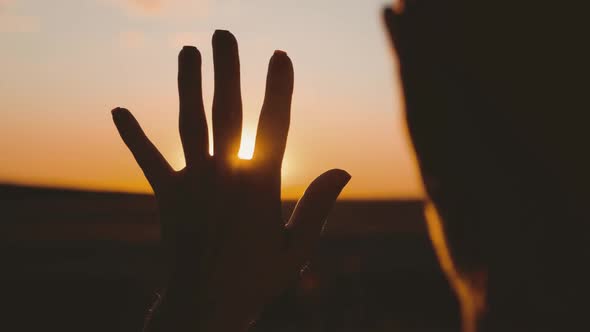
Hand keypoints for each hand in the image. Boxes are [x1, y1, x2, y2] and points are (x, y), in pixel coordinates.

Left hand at [112, 30, 349, 331]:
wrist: (204, 307)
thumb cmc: (256, 280)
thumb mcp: (298, 249)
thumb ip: (318, 205)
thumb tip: (343, 169)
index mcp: (260, 185)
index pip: (274, 125)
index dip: (278, 88)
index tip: (279, 55)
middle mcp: (225, 175)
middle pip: (227, 111)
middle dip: (227, 69)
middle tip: (225, 34)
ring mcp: (193, 183)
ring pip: (190, 123)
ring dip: (188, 85)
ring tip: (188, 50)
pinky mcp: (168, 196)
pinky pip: (149, 160)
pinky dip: (134, 136)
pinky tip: (118, 110)